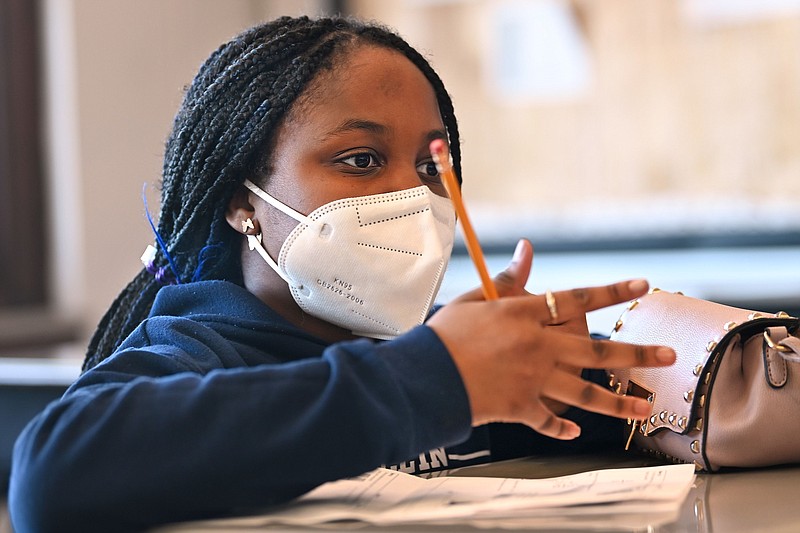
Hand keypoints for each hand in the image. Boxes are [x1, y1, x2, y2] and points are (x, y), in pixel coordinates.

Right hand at [426, 239, 674, 439]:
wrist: (426, 377)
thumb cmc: (445, 334)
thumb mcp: (475, 299)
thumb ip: (507, 279)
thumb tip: (527, 248)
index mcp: (526, 315)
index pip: (578, 298)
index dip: (612, 291)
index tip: (643, 285)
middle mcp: (539, 347)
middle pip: (596, 351)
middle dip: (637, 354)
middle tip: (669, 356)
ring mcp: (533, 380)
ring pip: (585, 393)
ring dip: (620, 403)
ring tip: (647, 409)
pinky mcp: (520, 407)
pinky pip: (548, 420)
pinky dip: (562, 427)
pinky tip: (576, 431)